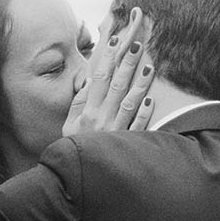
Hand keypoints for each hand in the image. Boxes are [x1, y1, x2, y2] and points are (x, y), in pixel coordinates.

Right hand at [65, 8, 154, 136]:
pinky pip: (136, 128)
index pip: (98, 79)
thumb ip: (78, 103)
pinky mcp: (126, 145)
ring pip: (129, 103)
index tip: (115, 41)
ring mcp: (115, 132)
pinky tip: (150, 100)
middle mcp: (101, 120)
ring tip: (149, 67)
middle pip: (116, 86)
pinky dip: (143, 114)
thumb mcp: (70, 126)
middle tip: (137, 45)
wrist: (81, 179)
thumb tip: (89, 82)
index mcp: (87, 113)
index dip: (107, 59)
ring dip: (139, 84)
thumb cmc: (76, 148)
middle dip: (126, 64)